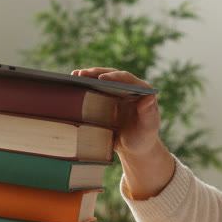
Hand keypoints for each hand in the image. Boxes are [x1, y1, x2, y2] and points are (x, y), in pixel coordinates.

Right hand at [72, 67, 174, 198]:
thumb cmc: (143, 138)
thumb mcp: (147, 128)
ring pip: (100, 80)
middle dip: (96, 73)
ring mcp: (115, 92)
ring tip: (74, 76)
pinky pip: (93, 89)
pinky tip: (72, 84)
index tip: (102, 78)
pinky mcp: (104, 99)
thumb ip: (149, 114)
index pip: (127, 79)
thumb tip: (149, 97)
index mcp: (141, 90)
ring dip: (87, 76)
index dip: (114, 77)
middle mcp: (127, 88)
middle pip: (111, 75)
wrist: (133, 148)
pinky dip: (83, 85)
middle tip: (82, 74)